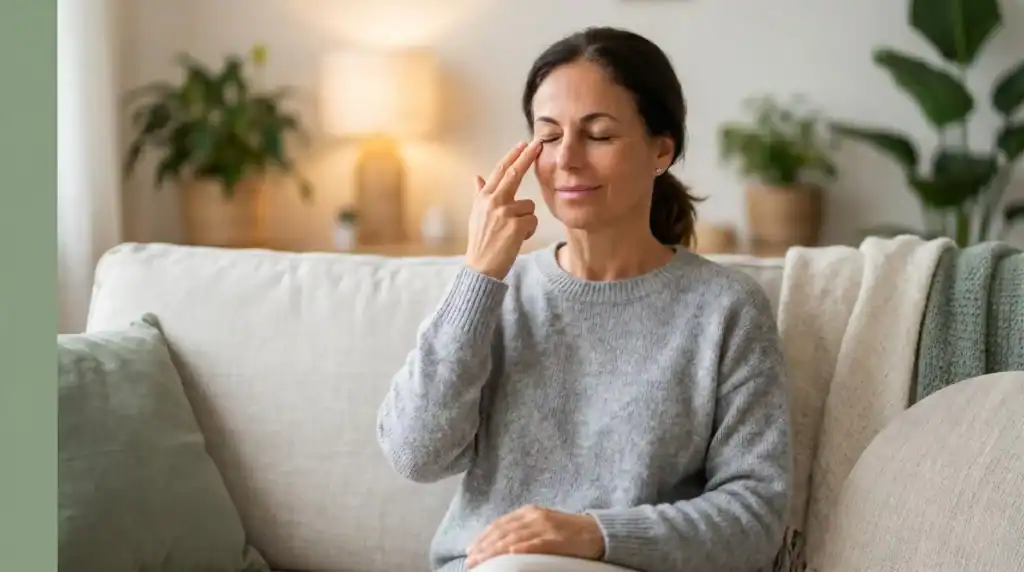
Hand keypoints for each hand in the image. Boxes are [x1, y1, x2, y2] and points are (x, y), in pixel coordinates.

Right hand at [465, 140, 541, 279]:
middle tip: (537, 144)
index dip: (513, 155)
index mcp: (484, 197)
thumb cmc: (481, 242)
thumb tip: (476, 177)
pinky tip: (516, 240)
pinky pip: (532, 222)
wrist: (481, 267)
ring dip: (526, 220)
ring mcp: (504, 212)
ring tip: (511, 233)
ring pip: (529, 206)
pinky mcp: (515, 226)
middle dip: (527, 157)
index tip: (523, 144)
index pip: (500, 170)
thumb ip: (479, 194)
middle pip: (514, 174)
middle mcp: (493, 201)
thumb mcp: (476, 214)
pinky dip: (528, 232)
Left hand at [465, 504, 604, 567]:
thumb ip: (523, 530)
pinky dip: (521, 549)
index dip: (483, 536)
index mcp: (529, 512)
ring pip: (514, 538)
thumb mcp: (543, 524)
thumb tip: (500, 544)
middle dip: (484, 546)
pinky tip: (510, 554)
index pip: (500, 524)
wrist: (597, 532)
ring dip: (495, 550)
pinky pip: (536, 545)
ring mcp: (546, 527)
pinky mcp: (557, 539)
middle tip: (470, 559)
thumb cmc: (568, 532)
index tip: (470, 549)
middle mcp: (535, 516)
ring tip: (482, 561)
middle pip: (503, 531)